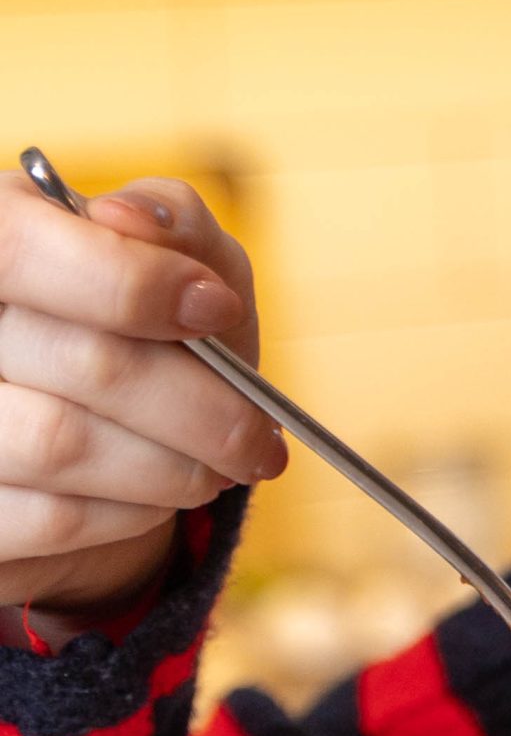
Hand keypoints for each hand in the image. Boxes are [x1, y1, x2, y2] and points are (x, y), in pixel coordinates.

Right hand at [0, 171, 283, 621]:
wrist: (114, 436)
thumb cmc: (149, 331)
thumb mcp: (180, 261)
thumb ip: (171, 224)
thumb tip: (129, 217)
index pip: (15, 247)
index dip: (124, 281)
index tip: (215, 308)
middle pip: (80, 360)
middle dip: (202, 406)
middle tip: (260, 434)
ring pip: (63, 444)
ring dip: (177, 465)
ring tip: (223, 464)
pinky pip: (56, 518)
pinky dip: (135, 512)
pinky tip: (158, 494)